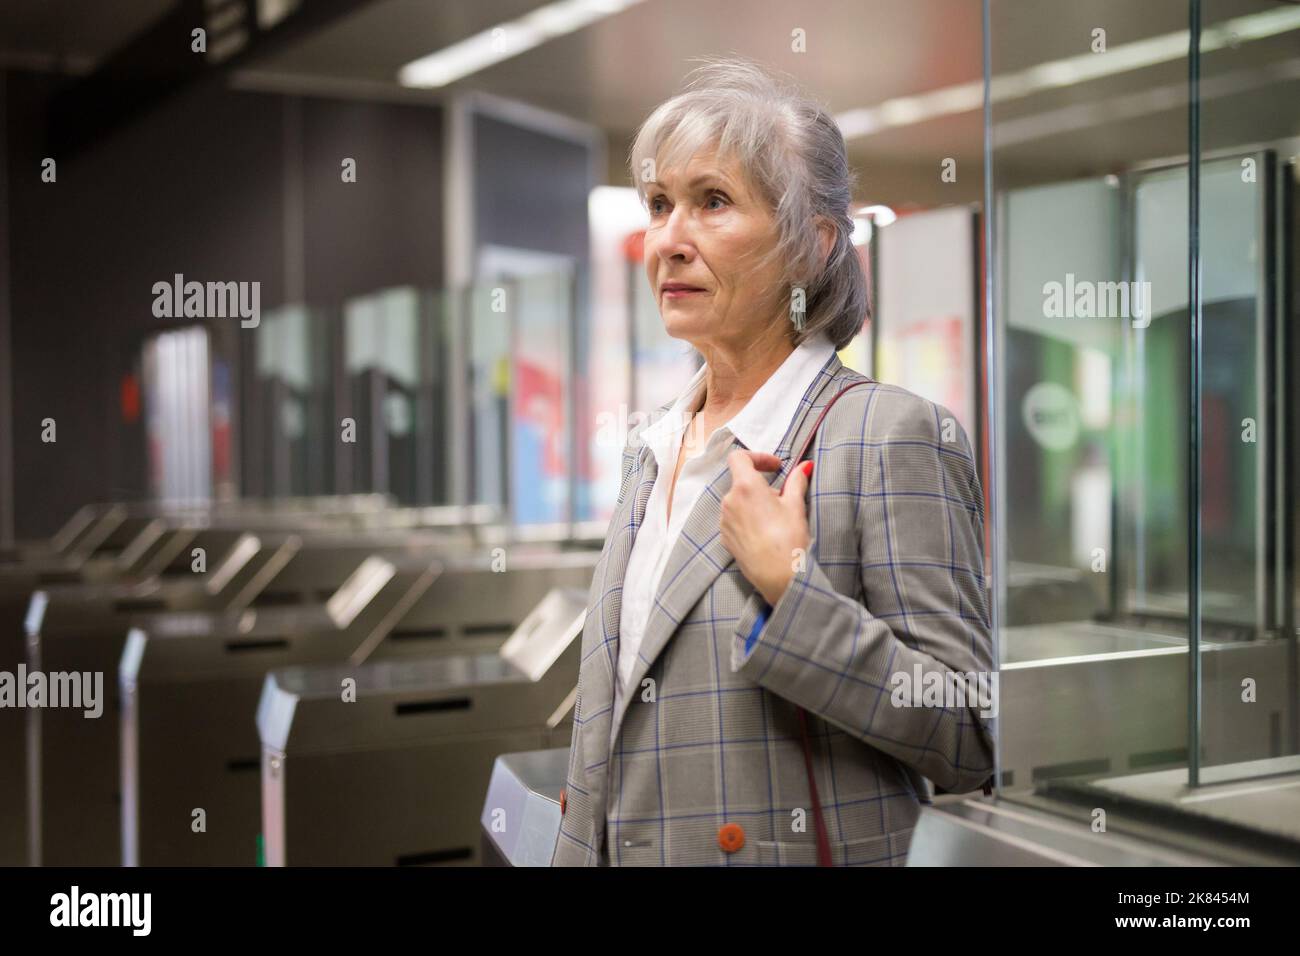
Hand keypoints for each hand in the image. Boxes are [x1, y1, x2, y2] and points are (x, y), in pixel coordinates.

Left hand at [719, 450, 812, 605]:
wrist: (779, 577)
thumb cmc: (789, 539)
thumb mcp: (796, 506)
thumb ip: (796, 481)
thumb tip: (803, 467)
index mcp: (745, 487)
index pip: (739, 457)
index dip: (758, 457)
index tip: (775, 467)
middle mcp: (729, 501)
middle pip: (741, 481)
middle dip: (761, 485)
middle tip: (783, 498)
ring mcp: (724, 521)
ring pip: (738, 502)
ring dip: (754, 502)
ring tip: (775, 518)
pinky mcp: (725, 538)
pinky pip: (735, 520)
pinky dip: (748, 518)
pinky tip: (766, 532)